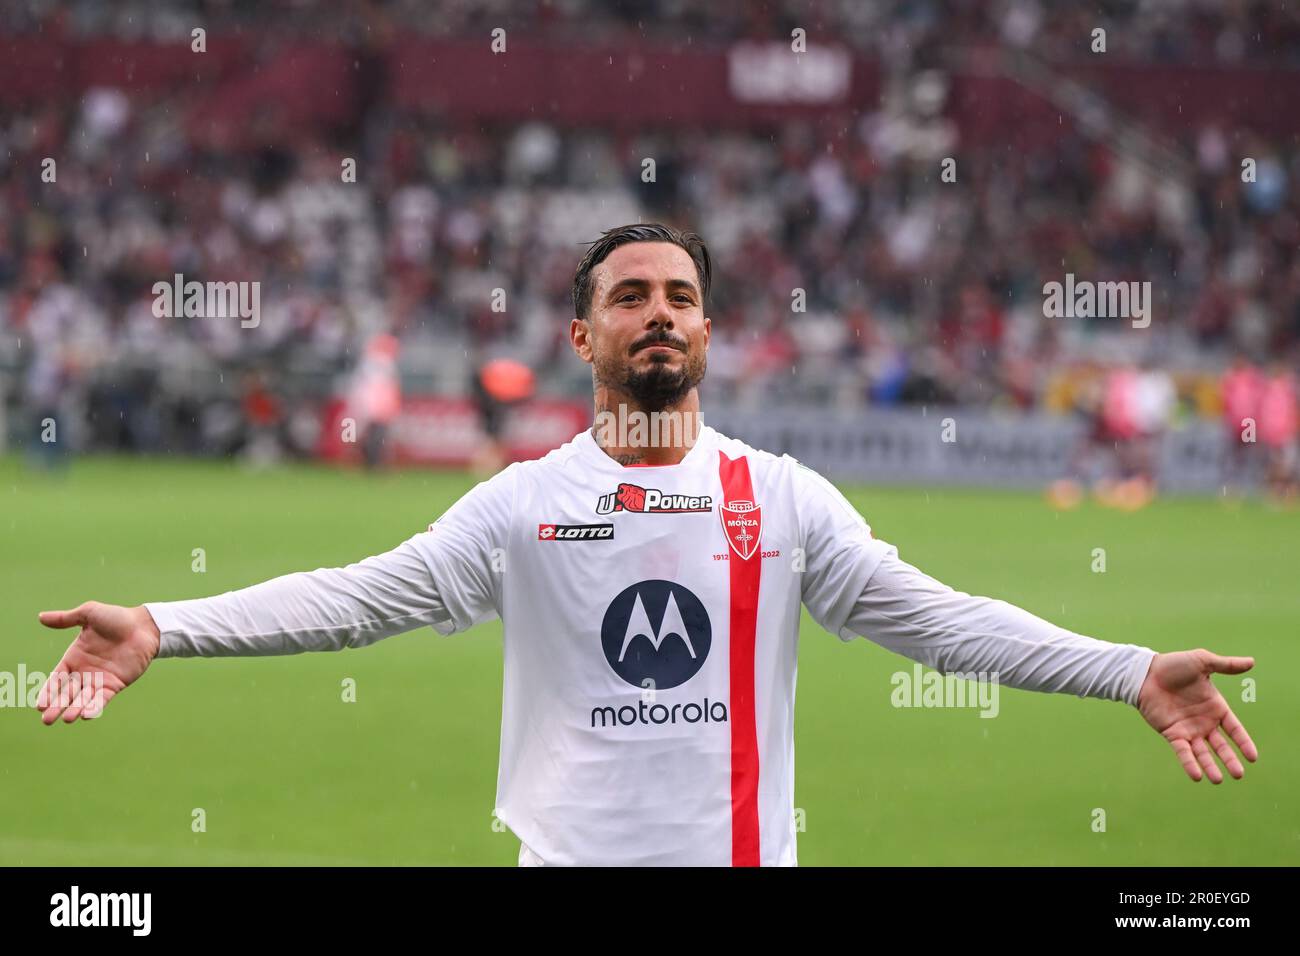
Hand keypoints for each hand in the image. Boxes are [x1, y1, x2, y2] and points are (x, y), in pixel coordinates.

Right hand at [36, 602, 161, 723]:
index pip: (56, 679)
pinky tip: (86, 715)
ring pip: (83, 699)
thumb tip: (40, 617)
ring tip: (68, 719)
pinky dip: (95, 707)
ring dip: (75, 709)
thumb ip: (65, 619)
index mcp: (73, 658)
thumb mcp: (89, 614)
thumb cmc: (117, 618)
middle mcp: (84, 672)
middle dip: (57, 706)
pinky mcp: (115, 684)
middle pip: (66, 693)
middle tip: (47, 720)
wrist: (144, 626)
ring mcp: (99, 680)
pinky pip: (103, 698)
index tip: (39, 705)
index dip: (48, 692)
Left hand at [1136, 649, 1257, 782]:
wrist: (1145, 672)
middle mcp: (1204, 722)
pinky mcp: (1171, 733)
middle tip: (1238, 775)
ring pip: (1202, 752)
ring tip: (1217, 780)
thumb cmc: (1173, 665)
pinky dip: (1189, 763)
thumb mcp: (1202, 662)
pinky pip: (1182, 751)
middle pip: (1221, 746)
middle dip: (1229, 760)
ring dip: (1210, 766)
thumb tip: (1252, 662)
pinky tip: (1196, 776)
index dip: (1244, 742)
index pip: (1235, 729)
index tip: (1253, 757)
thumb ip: (1226, 665)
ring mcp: (1188, 729)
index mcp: (1216, 707)